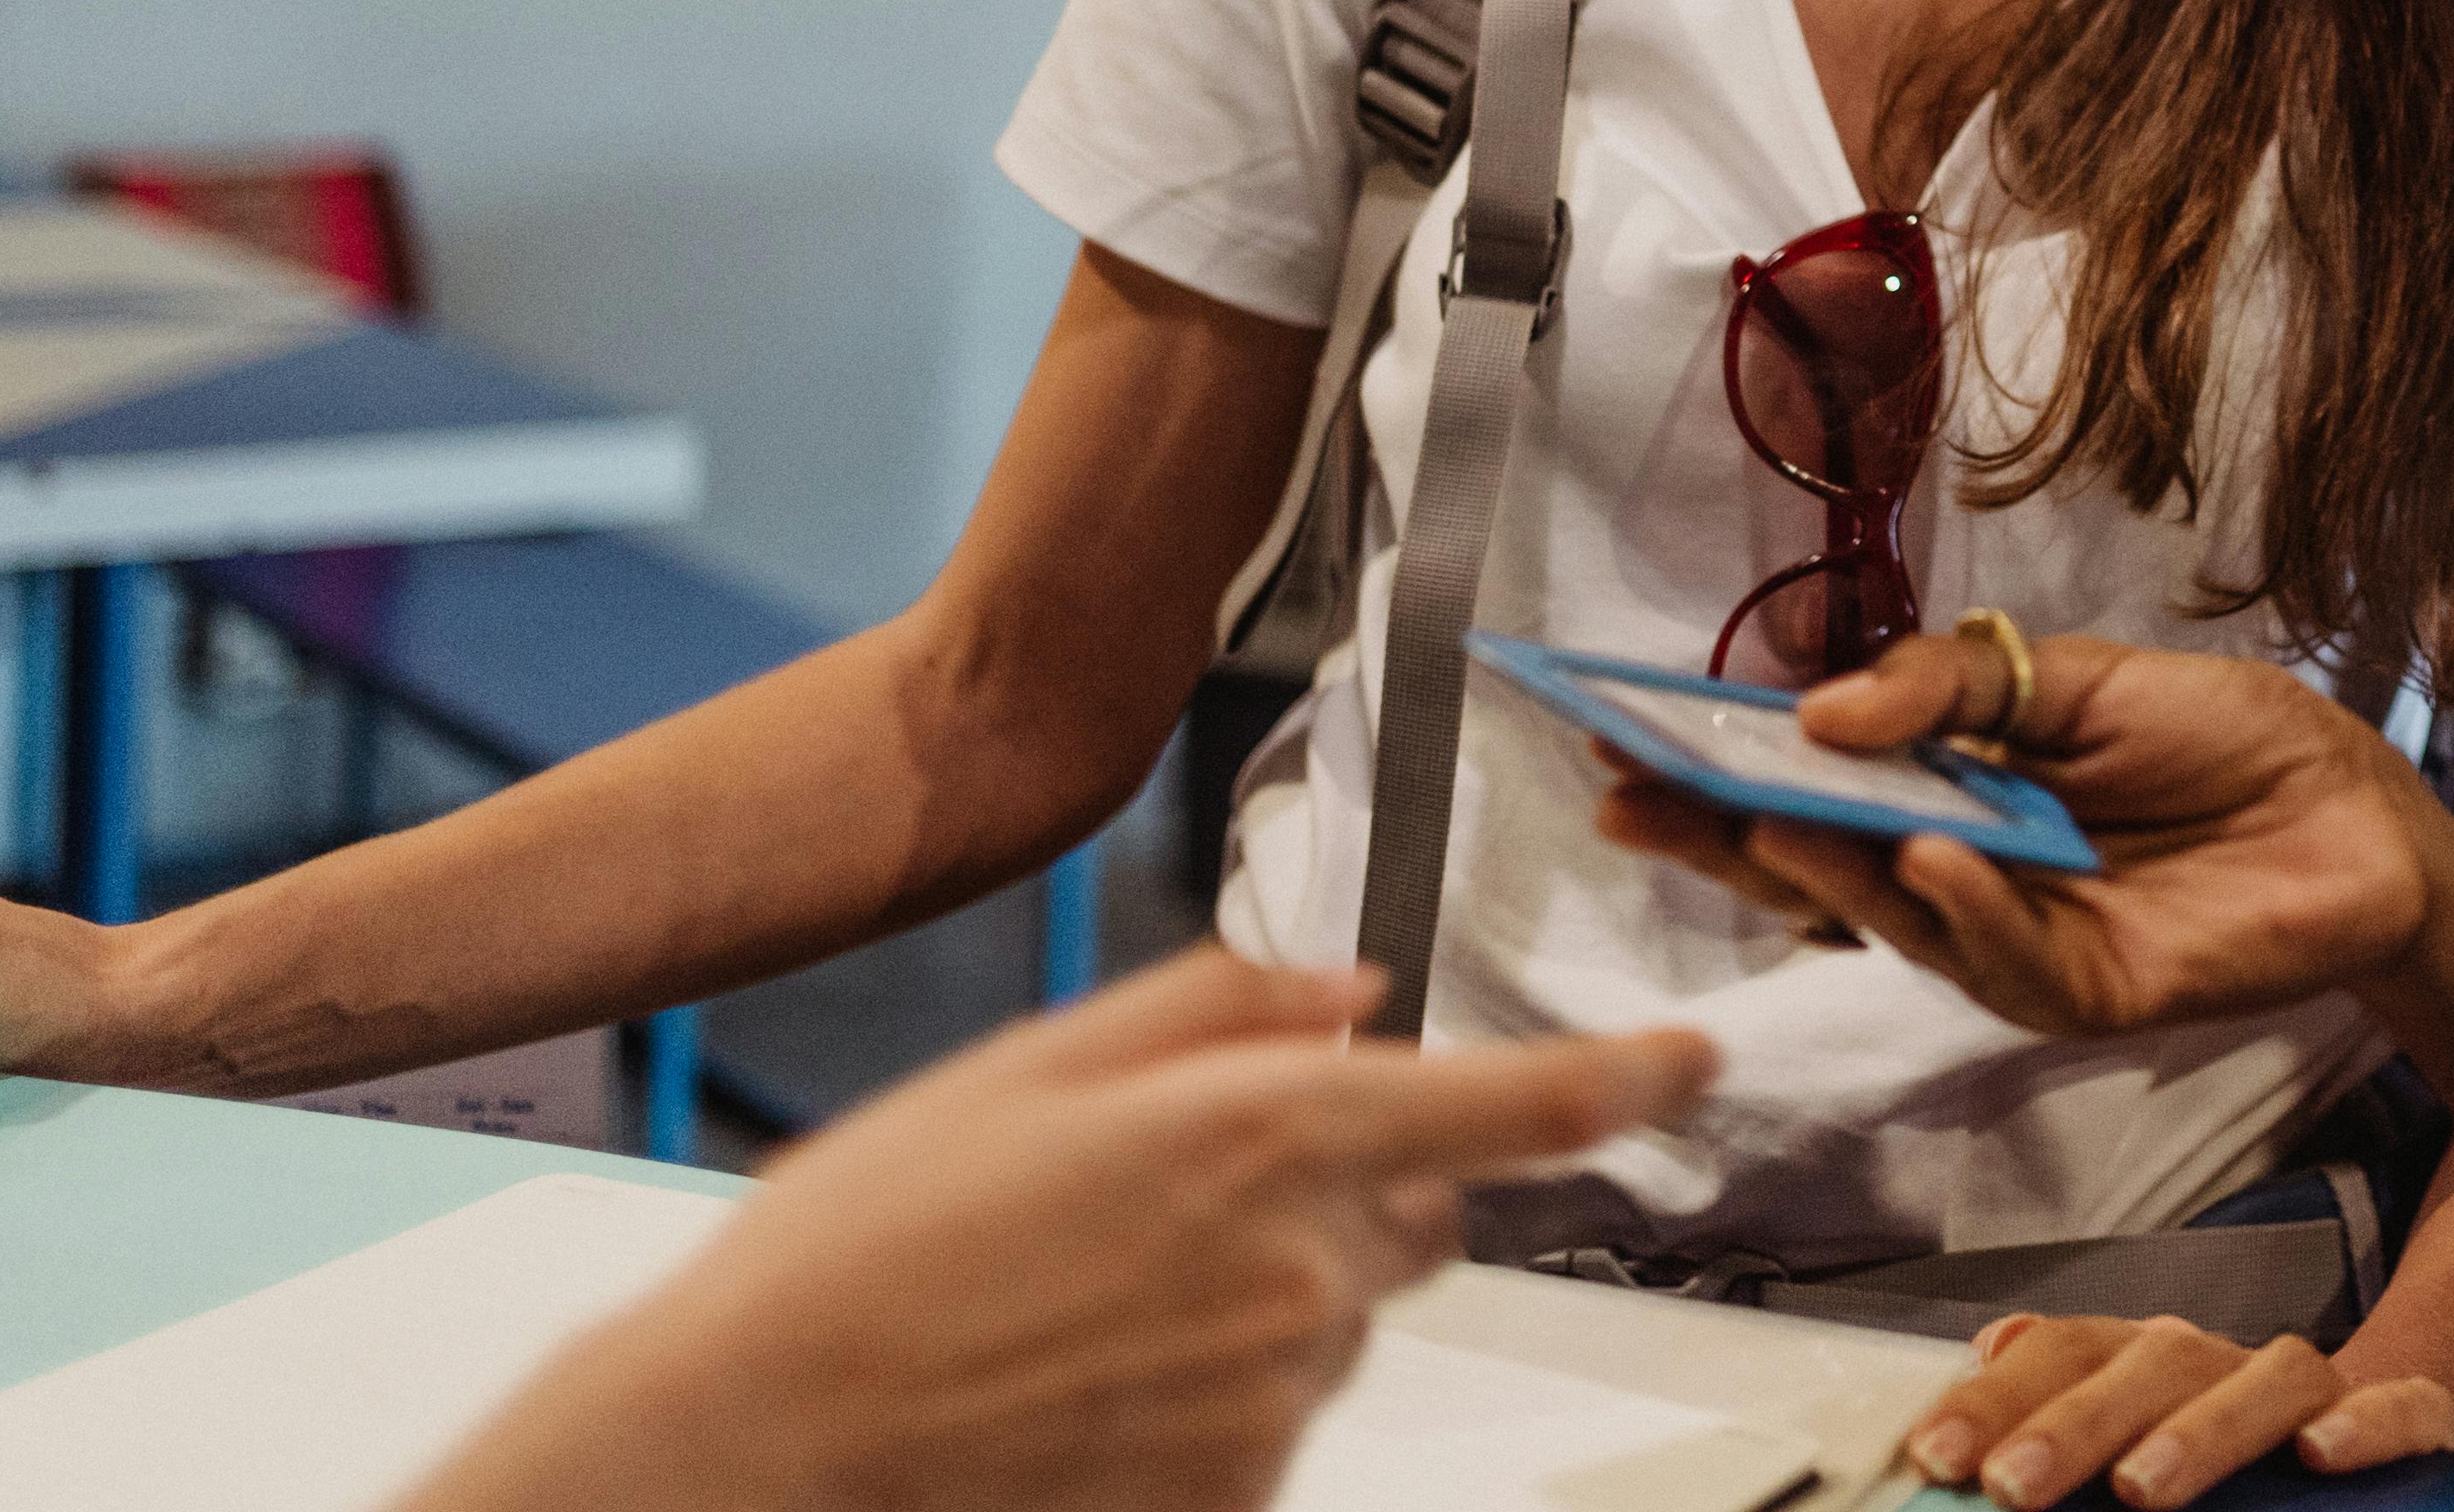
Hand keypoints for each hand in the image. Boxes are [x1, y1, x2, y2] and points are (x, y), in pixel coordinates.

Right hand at [406, 947, 1712, 1511]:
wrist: (759, 1439)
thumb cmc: (871, 1242)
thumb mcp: (1035, 1065)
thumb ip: (1221, 1008)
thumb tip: (1352, 991)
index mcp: (1263, 1135)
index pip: (1514, 1102)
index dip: (1627, 1079)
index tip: (1694, 1061)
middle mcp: (1296, 1271)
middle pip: (1420, 1207)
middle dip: (1347, 1185)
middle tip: (1179, 1190)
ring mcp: (1271, 1400)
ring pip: (1339, 1318)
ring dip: (1266, 1292)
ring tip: (1089, 1294)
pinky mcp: (1233, 1496)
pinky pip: (1275, 1418)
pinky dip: (1211, 1390)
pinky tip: (1084, 1377)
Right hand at [1589, 629, 2435, 1036]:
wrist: (2356, 810)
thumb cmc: (2220, 739)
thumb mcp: (2074, 676)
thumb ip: (1951, 686)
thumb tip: (1820, 711)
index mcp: (1942, 793)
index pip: (1803, 788)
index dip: (1712, 767)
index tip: (1613, 732)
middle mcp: (1956, 876)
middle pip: (1812, 869)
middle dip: (1718, 833)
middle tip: (1630, 794)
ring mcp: (2011, 944)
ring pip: (1891, 920)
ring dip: (1825, 871)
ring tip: (1765, 815)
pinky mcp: (2081, 993)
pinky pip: (2002, 957)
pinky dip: (1963, 908)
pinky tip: (1927, 858)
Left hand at [1899, 1310, 2453, 1511]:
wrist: (2385, 1421)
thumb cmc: (2228, 1447)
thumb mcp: (2133, 1438)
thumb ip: (2057, 1413)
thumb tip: (1981, 1351)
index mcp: (2145, 1363)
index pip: (2063, 1354)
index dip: (1995, 1399)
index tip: (1934, 1457)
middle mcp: (2223, 1361)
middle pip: (2146, 1363)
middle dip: (2072, 1422)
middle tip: (2010, 1484)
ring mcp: (2315, 1386)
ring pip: (2263, 1379)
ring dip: (2199, 1429)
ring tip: (2141, 1489)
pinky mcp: (2411, 1412)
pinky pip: (2394, 1405)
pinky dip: (2361, 1423)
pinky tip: (2320, 1454)